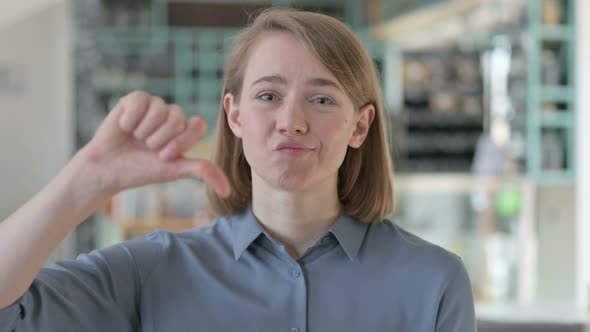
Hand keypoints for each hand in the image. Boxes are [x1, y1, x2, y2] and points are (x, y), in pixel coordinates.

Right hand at [79, 91, 230, 197]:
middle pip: (178, 119)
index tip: (165, 156)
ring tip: (135, 138)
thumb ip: (203, 172)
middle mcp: (172, 115)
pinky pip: (140, 102)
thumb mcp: (175, 171)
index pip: (197, 125)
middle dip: (159, 139)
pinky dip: (130, 120)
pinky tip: (124, 128)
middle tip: (147, 148)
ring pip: (158, 111)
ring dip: (144, 132)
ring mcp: (154, 105)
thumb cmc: (142, 169)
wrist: (108, 169)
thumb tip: (227, 192)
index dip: (180, 142)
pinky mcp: (135, 99)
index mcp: (186, 129)